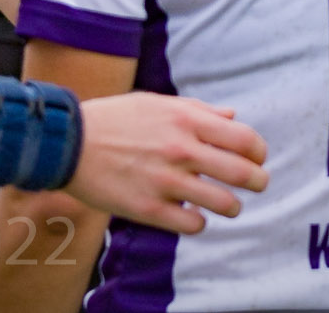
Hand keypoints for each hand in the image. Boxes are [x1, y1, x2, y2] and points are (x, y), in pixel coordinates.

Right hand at [69, 93, 268, 233]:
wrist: (69, 143)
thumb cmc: (115, 119)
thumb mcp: (157, 102)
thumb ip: (198, 110)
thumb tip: (233, 117)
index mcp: (186, 120)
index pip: (246, 140)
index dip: (259, 152)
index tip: (256, 158)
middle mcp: (181, 150)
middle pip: (244, 174)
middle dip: (258, 181)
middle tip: (257, 184)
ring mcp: (166, 181)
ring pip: (224, 204)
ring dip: (232, 206)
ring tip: (228, 205)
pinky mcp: (149, 209)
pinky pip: (194, 224)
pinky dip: (199, 221)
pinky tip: (192, 213)